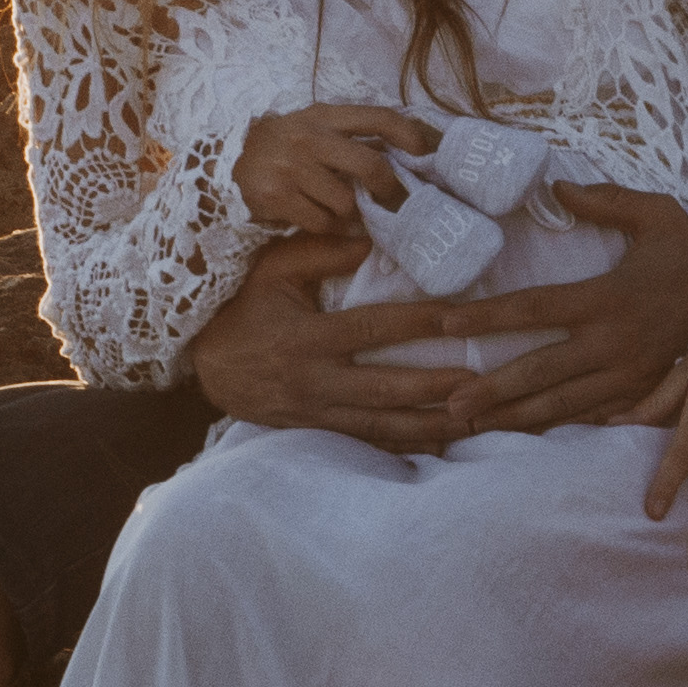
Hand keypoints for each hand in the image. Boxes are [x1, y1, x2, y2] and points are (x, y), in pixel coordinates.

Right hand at [186, 231, 475, 448]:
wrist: (205, 366)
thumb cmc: (242, 308)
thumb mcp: (272, 271)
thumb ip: (320, 252)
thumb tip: (372, 240)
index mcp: (306, 339)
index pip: (372, 329)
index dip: (418, 324)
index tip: (458, 318)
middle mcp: (314, 382)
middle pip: (386, 389)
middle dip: (436, 387)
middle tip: (483, 383)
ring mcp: (315, 414)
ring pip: (382, 426)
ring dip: (431, 426)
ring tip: (476, 420)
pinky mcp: (316, 433)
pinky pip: (367, 444)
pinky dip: (406, 446)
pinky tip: (442, 443)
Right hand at [236, 106, 436, 234]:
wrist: (226, 165)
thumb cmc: (282, 147)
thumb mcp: (313, 130)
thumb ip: (352, 138)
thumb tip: (403, 152)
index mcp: (323, 116)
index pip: (377, 116)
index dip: (407, 134)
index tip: (424, 152)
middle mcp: (308, 137)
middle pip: (370, 165)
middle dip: (386, 188)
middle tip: (388, 199)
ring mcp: (290, 167)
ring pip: (345, 202)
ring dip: (346, 212)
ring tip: (334, 207)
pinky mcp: (276, 195)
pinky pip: (320, 222)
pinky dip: (323, 225)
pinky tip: (311, 215)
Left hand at [440, 186, 687, 433]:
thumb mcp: (659, 215)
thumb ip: (606, 200)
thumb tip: (557, 188)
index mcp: (607, 297)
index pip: (532, 308)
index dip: (485, 316)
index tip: (444, 321)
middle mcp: (612, 343)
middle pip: (538, 371)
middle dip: (490, 390)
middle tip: (448, 404)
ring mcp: (629, 376)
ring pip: (561, 404)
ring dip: (514, 417)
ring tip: (473, 426)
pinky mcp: (644, 394)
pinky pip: (592, 416)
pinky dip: (557, 427)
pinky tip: (527, 434)